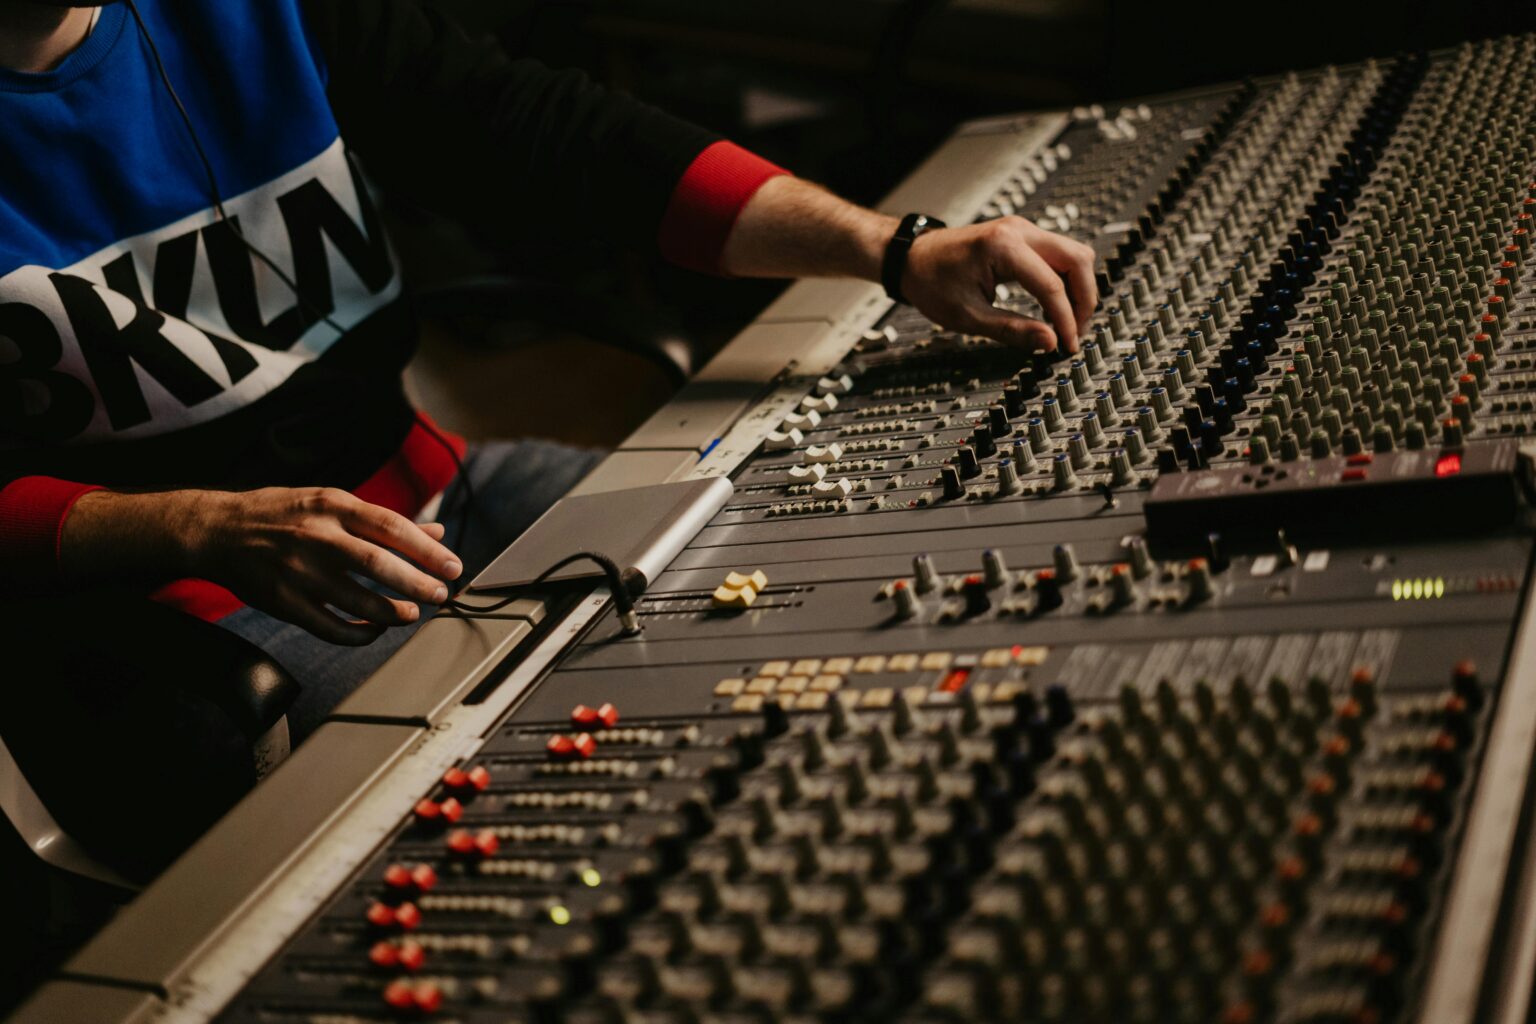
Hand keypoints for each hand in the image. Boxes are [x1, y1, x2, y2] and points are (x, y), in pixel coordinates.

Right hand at [65, 487, 461, 644]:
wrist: (216, 530)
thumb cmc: (283, 514)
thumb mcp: (331, 502)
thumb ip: (383, 520)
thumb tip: (436, 533)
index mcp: (333, 505)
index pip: (391, 527)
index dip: (427, 550)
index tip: (454, 567)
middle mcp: (316, 536)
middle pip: (378, 563)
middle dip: (417, 583)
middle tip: (441, 595)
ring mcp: (297, 570)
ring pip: (356, 599)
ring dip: (393, 611)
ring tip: (413, 613)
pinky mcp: (282, 601)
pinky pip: (329, 626)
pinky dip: (358, 634)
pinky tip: (376, 630)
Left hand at [900, 216, 1098, 352]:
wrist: (912, 258)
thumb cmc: (931, 282)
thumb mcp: (968, 316)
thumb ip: (1012, 330)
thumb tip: (1051, 342)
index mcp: (1003, 247)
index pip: (1052, 285)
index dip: (1066, 320)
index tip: (1068, 346)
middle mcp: (1018, 231)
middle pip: (1077, 259)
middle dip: (1083, 299)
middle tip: (1075, 332)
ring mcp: (1022, 230)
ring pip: (1073, 255)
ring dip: (1077, 289)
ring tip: (1066, 323)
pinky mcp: (1022, 236)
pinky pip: (1059, 255)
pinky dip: (1065, 280)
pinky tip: (1053, 307)